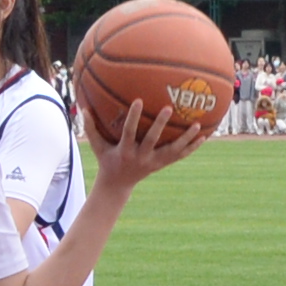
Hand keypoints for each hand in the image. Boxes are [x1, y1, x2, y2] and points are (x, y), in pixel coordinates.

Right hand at [83, 89, 215, 189]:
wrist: (118, 185)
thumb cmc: (107, 160)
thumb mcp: (97, 146)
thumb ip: (90, 128)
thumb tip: (82, 107)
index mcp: (125, 151)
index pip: (129, 132)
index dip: (134, 117)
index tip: (138, 100)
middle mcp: (141, 157)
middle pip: (153, 140)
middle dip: (161, 125)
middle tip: (169, 108)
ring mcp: (154, 162)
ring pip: (172, 151)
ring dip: (186, 139)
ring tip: (198, 125)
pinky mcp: (162, 165)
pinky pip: (180, 156)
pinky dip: (191, 147)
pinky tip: (203, 137)